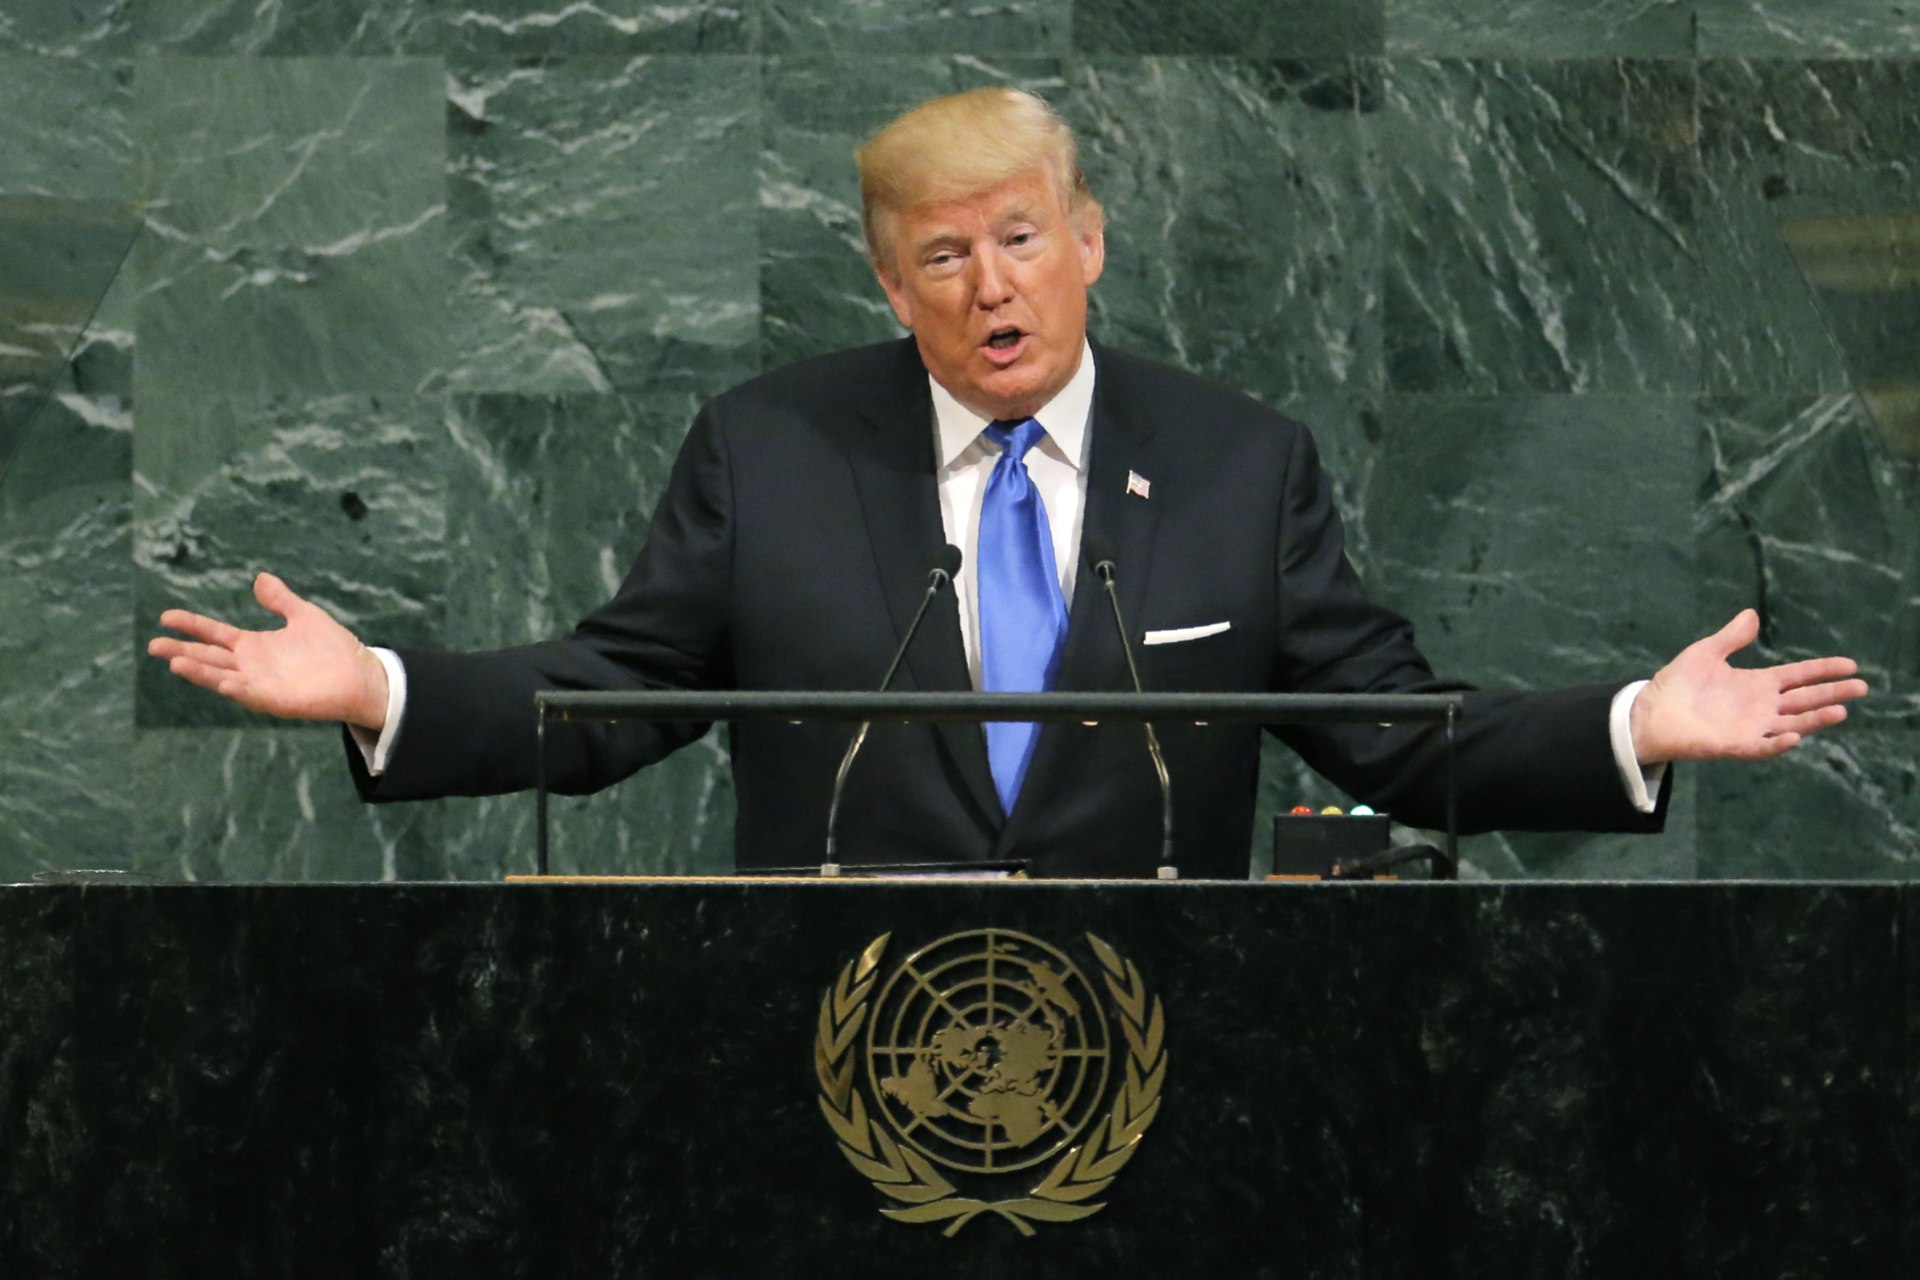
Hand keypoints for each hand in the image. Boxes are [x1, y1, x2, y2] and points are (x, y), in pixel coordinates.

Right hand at [147, 572, 390, 730]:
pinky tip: (221, 680)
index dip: (191, 625)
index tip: (166, 617)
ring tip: (174, 662)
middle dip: (182, 651)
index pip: (214, 634)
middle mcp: (251, 666)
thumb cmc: (333, 648)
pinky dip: (234, 687)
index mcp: (254, 646)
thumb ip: (280, 600)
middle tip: (153, 645)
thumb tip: (259, 578)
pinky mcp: (276, 700)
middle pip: (209, 657)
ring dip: (200, 671)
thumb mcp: (303, 615)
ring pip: (222, 676)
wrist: (361, 675)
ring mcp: (260, 684)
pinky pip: (250, 694)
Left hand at [1630, 609, 1866, 764]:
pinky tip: (1794, 736)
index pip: (1799, 676)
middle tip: (1861, 687)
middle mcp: (1761, 707)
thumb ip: (1731, 637)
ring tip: (1840, 711)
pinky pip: (1762, 746)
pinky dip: (1777, 743)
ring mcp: (1751, 727)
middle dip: (1832, 694)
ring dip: (1815, 720)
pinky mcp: (1735, 745)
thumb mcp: (1706, 653)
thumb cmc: (1677, 683)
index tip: (1850, 665)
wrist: (1649, 711)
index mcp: (1758, 684)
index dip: (1823, 670)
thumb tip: (1752, 614)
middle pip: (1804, 700)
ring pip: (1792, 724)